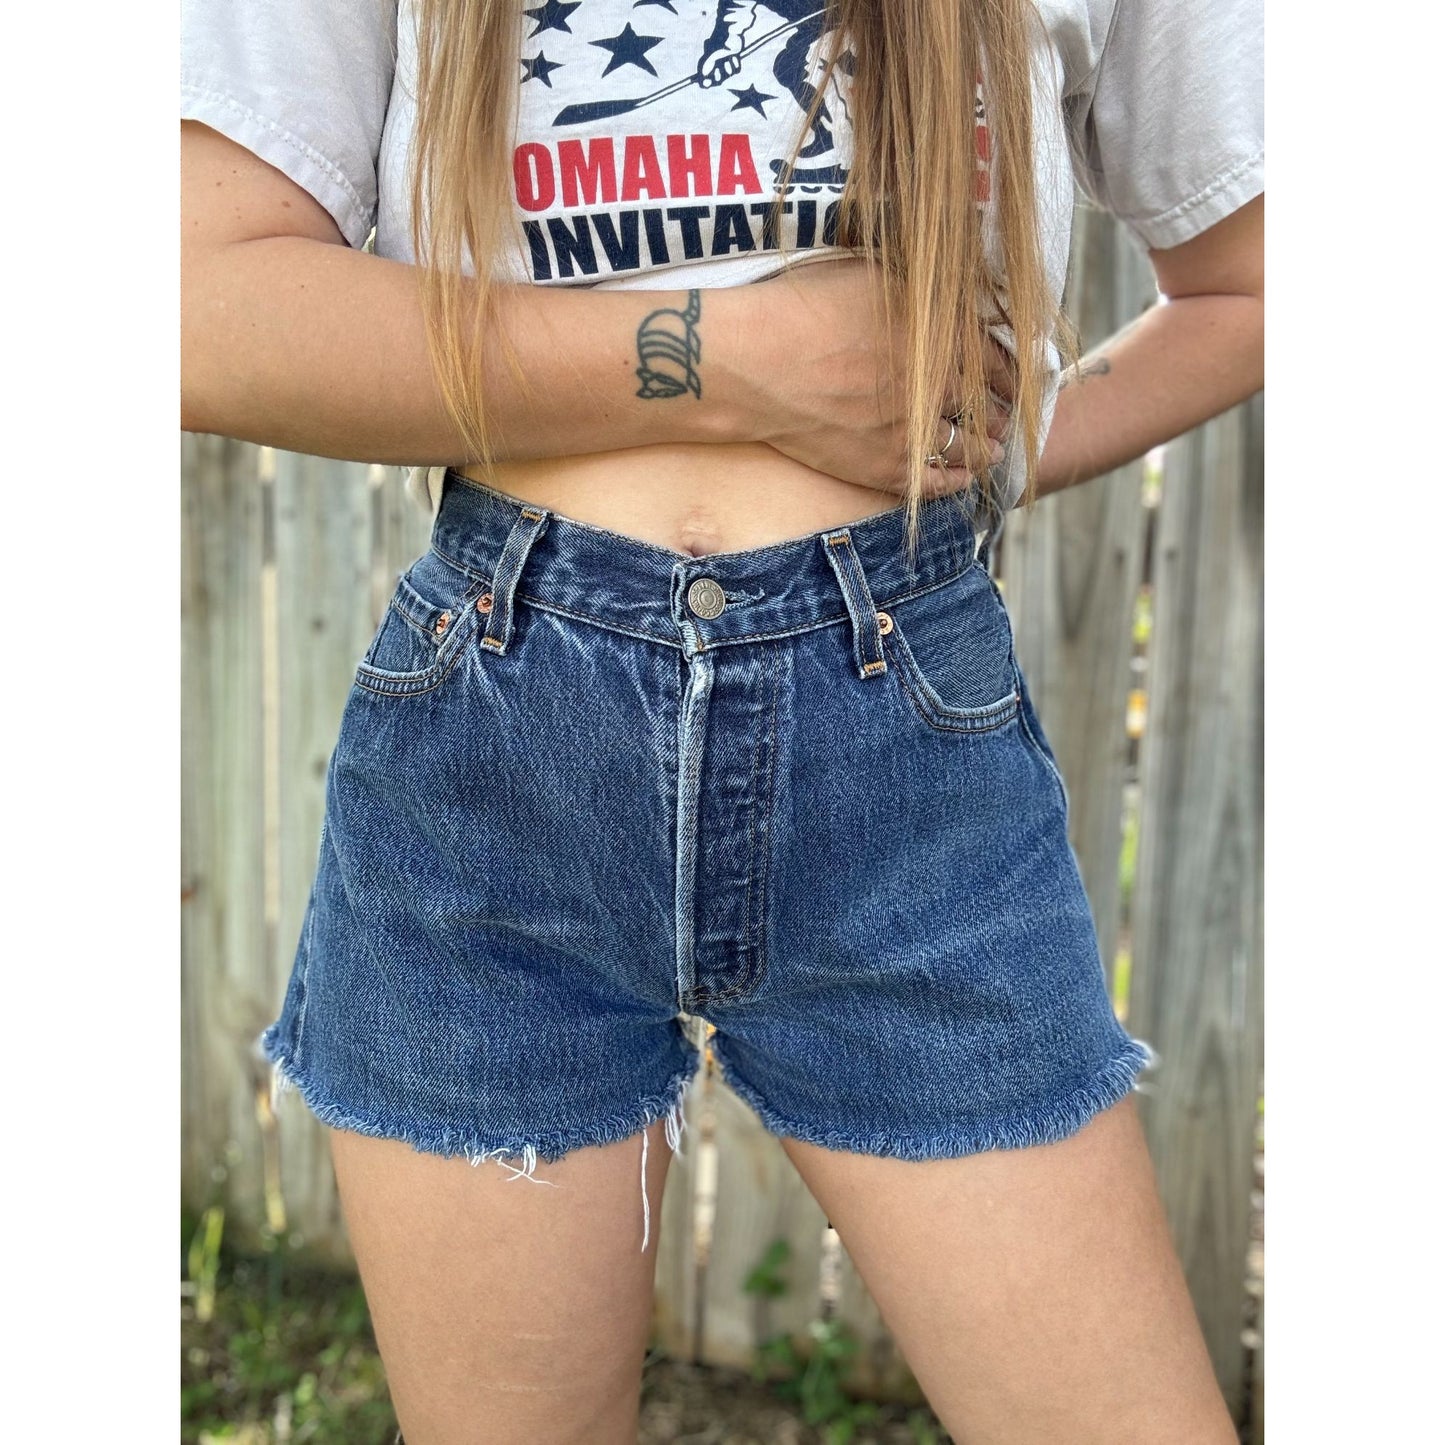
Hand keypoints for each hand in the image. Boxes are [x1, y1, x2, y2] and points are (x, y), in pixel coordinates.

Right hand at [737, 257, 1015, 496]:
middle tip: (1008, 418)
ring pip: (968, 447)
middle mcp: (938, 384)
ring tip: (994, 450)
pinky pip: (933, 483)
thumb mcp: (874, 272)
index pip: (996, 357)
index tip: (1017, 377)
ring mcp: (912, 430)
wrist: (759, 362)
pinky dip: (955, 482)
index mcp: (941, 334)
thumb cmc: (806, 307)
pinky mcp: (883, 466)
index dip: (1011, 371)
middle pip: (988, 405)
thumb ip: (919, 287)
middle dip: (1003, 413)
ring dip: (986, 449)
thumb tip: (948, 285)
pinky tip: (963, 480)